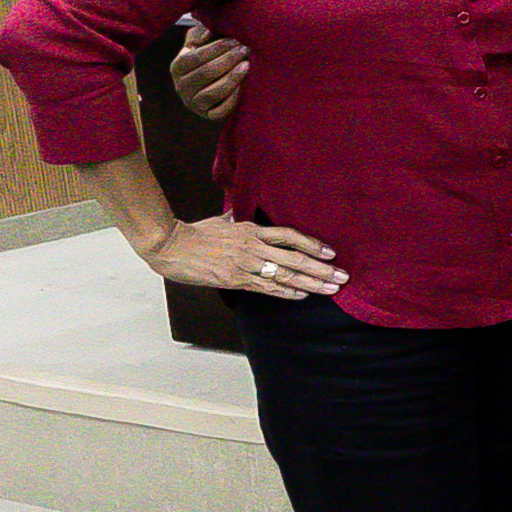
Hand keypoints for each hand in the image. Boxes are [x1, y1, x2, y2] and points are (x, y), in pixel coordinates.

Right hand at [139, 216, 344, 298]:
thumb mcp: (222, 221)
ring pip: (285, 275)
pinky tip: (302, 296)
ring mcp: (245, 264)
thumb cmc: (195, 233)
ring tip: (331, 288)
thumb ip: (237, 221)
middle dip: (321, 268)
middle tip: (342, 276)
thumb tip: (241, 216)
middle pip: (294, 258)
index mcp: (251, 230)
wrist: (169, 245)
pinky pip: (266, 288)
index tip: (331, 252)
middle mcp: (253, 247)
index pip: (289, 237)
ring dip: (311, 283)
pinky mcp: (234, 280)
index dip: (312, 244)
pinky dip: (286, 292)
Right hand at [170, 23, 249, 123]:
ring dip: (232, 78)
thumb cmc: (209, 58)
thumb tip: (208, 30)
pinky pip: (220, 111)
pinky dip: (233, 99)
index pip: (194, 57)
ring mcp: (193, 103)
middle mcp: (181, 87)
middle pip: (205, 73)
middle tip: (246, 50)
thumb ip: (201, 32)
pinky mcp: (208, 115)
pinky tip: (244, 87)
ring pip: (212, 93)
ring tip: (247, 65)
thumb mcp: (200, 43)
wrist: (213, 84)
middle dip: (228, 60)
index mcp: (177, 67)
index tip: (236, 40)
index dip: (216, 48)